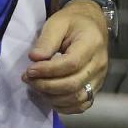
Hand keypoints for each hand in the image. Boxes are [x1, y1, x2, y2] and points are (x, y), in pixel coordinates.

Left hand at [23, 0, 108, 114]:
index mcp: (92, 43)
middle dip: (46, 86)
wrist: (91, 24)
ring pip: (77, 98)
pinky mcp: (95, 88)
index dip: (48, 71)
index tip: (30, 69)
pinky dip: (63, 106)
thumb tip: (34, 59)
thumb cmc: (72, 22)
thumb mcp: (57, 22)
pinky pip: (81, 105)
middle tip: (28, 79)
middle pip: (73, 85)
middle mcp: (99, 64)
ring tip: (36, 86)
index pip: (71, 64)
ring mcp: (100, 78)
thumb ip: (46, 40)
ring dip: (52, 97)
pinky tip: (49, 96)